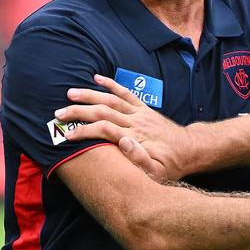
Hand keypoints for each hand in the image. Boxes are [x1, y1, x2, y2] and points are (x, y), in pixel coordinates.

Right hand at [56, 74, 186, 181]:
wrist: (190, 150)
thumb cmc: (171, 165)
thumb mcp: (158, 171)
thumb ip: (140, 159)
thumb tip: (123, 142)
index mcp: (136, 137)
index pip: (105, 130)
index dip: (84, 132)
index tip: (66, 136)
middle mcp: (136, 122)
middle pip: (103, 112)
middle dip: (79, 112)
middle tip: (58, 113)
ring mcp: (140, 113)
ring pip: (111, 100)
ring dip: (90, 95)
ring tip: (70, 93)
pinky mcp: (144, 108)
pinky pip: (126, 93)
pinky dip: (111, 84)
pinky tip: (96, 78)